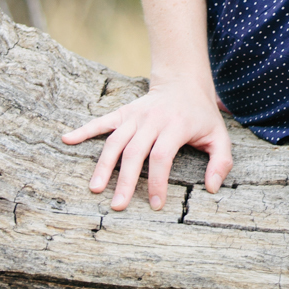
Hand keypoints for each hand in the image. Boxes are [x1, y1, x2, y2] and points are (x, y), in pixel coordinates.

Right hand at [62, 77, 233, 210]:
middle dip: (124, 181)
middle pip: (134, 152)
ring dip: (103, 164)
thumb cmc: (201, 115)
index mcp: (176, 126)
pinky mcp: (124, 112)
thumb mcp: (219, 135)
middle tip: (117, 206)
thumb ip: (221, 162)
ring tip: (94, 188)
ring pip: (115, 140)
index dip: (156, 182)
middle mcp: (153, 119)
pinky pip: (102, 121)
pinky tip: (67, 139)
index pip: (162, 157)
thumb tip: (212, 188)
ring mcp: (136, 114)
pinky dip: (84, 129)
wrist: (184, 82)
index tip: (154, 204)